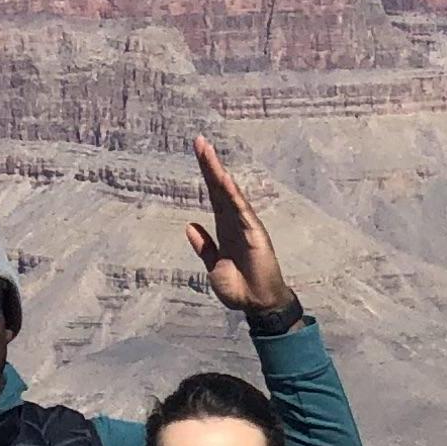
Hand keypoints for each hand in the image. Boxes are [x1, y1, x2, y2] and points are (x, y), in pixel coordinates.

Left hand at [185, 138, 297, 323]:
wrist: (257, 304)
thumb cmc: (239, 287)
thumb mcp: (213, 266)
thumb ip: (204, 246)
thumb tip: (189, 226)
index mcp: (224, 227)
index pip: (213, 194)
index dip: (205, 174)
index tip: (197, 152)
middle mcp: (235, 221)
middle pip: (220, 188)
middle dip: (210, 164)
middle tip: (199, 141)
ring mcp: (246, 225)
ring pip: (230, 194)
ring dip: (219, 173)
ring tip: (208, 152)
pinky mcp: (255, 233)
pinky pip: (242, 210)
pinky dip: (233, 195)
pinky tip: (224, 179)